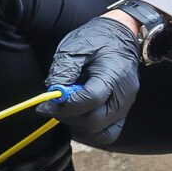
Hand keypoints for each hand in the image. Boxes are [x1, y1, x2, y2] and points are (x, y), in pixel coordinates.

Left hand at [40, 13, 146, 145]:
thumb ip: (63, 69)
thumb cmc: (97, 39)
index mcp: (114, 75)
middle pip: (95, 121)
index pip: (91, 100)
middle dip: (68, 117)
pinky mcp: (123, 113)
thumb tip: (53, 94)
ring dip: (79, 128)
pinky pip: (108, 133)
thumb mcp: (75, 47)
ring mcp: (126, 106)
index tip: (45, 105)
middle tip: (52, 108)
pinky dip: (91, 132)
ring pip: (102, 133)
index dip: (65, 106)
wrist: (122, 36)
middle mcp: (124, 95)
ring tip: (66, 112)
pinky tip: (78, 118)